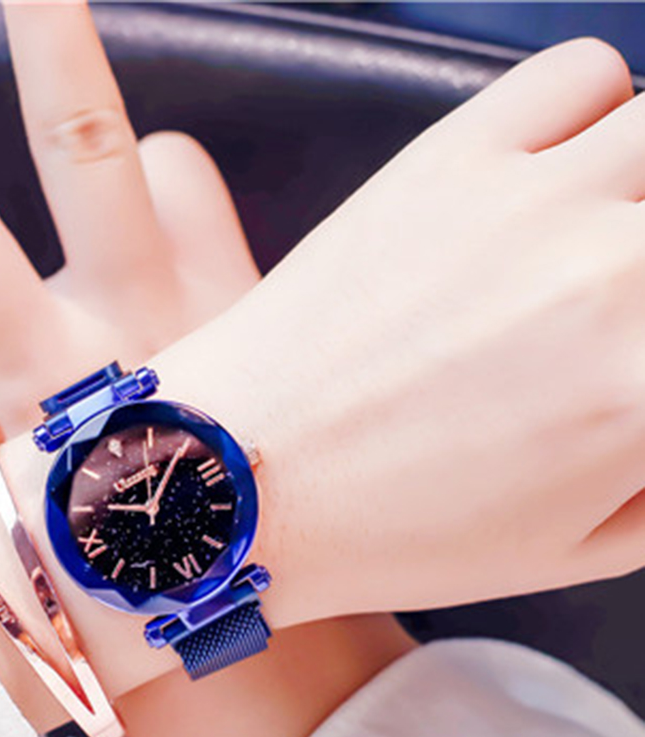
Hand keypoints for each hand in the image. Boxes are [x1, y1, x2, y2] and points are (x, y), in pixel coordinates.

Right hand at [0, 0, 410, 736]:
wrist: (237, 634)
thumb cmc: (115, 590)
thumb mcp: (23, 524)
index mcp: (35, 377)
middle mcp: (123, 324)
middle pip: (78, 143)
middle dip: (40, 39)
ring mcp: (210, 312)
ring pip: (166, 159)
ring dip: (122, 138)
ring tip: (99, 124)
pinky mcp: (272, 323)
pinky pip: (221, 220)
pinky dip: (190, 214)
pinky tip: (185, 266)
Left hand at [127, 37, 644, 623]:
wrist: (242, 477)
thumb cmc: (387, 533)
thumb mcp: (574, 548)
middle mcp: (614, 275)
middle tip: (623, 308)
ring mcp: (531, 198)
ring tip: (606, 239)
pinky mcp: (447, 157)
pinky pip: (581, 76)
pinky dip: (598, 113)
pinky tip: (561, 172)